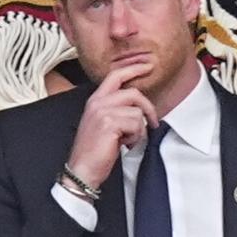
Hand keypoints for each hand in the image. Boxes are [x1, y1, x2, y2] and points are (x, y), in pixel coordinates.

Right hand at [66, 63, 157, 189]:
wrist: (82, 170)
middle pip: (133, 93)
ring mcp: (102, 112)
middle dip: (148, 109)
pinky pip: (136, 124)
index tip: (148, 66)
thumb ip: (116, 109)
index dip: (134, 68)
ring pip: (137, 112)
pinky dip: (135, 138)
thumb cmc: (95, 151)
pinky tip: (124, 145)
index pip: (116, 75)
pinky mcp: (109, 123)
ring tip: (127, 140)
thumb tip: (139, 105)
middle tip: (153, 123)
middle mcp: (98, 102)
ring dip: (138, 130)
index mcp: (95, 100)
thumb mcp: (103, 124)